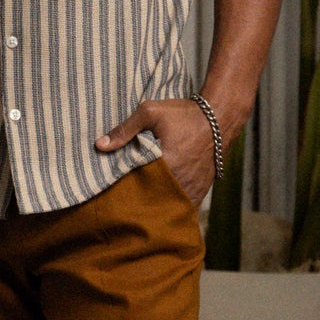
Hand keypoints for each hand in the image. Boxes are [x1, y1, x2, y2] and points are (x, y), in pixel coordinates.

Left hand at [96, 97, 215, 203]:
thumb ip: (125, 130)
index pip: (136, 183)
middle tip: (123, 200)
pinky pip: (183, 206)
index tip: (112, 188)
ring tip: (140, 205)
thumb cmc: (184, 114)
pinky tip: (160, 205)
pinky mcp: (200, 191)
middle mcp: (180, 180)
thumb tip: (99, 145)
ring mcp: (192, 188)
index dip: (124, 186)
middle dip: (138, 199)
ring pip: (167, 206)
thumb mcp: (150, 112)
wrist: (220, 118)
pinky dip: (172, 206)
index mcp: (166, 163)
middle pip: (151, 198)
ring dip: (155, 205)